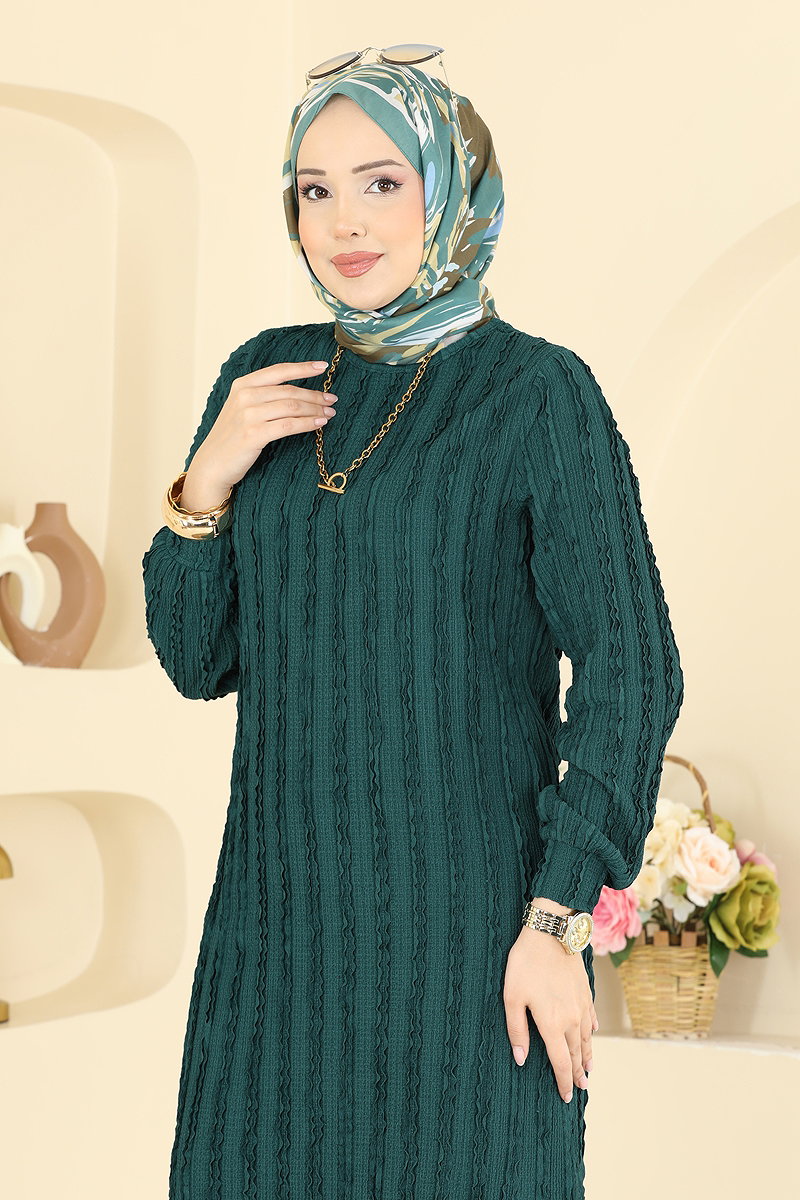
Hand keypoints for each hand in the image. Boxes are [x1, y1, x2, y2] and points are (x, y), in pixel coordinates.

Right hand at [181, 359, 337, 507]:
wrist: (212, 464)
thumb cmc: (232, 437)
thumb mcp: (241, 408)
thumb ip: (262, 395)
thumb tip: (297, 392)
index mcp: (243, 384)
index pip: (279, 371)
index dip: (303, 367)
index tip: (322, 366)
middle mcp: (245, 396)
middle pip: (289, 390)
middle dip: (315, 395)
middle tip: (332, 400)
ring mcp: (248, 415)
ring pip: (292, 407)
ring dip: (315, 410)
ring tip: (329, 413)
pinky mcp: (254, 434)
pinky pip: (288, 425)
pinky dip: (307, 424)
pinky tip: (319, 424)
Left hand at [503, 907, 598, 1104]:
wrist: (551, 932)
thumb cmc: (526, 963)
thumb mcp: (512, 997)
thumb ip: (517, 1030)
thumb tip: (521, 1059)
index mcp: (552, 1024)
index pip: (561, 1063)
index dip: (563, 1082)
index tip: (565, 1097)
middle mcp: (571, 1019)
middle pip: (577, 1053)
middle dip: (578, 1073)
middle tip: (580, 1088)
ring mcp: (581, 1004)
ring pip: (587, 1037)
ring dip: (587, 1055)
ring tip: (589, 1069)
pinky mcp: (585, 990)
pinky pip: (591, 1017)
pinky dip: (591, 1030)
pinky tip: (592, 1032)